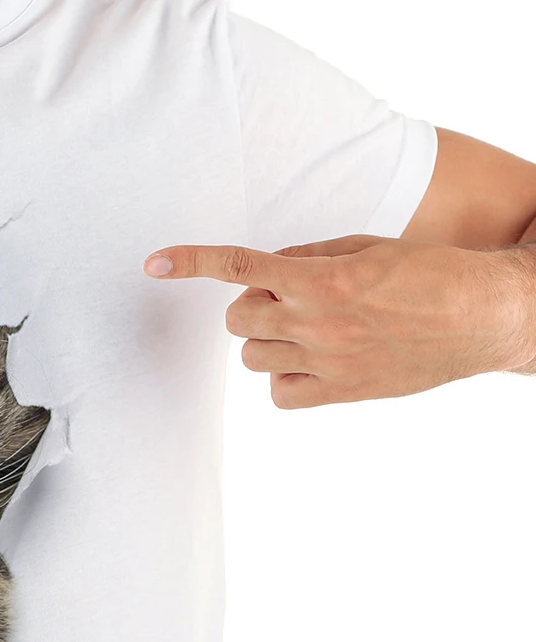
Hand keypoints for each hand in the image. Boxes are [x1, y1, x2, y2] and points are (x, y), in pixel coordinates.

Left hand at [142, 235, 535, 407]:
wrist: (485, 315)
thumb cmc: (430, 272)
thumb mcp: (367, 246)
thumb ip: (308, 256)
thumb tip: (265, 270)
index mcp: (323, 278)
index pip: (241, 266)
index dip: (192, 262)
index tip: (155, 262)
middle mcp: (319, 323)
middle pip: (238, 318)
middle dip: (251, 304)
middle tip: (286, 298)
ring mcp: (328, 362)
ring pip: (252, 357)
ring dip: (267, 340)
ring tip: (307, 328)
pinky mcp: (342, 392)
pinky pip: (279, 394)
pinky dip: (283, 378)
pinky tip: (309, 361)